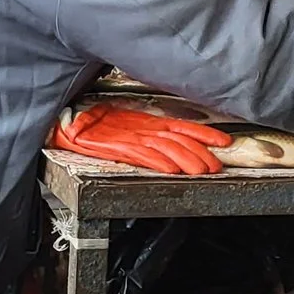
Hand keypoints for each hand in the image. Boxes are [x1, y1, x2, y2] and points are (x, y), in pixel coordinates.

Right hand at [53, 101, 231, 174]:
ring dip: (185, 160)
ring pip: (164, 148)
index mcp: (149, 122)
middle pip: (178, 139)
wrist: (69, 123)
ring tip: (200, 171)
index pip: (183, 127)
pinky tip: (169, 170)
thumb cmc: (98, 124)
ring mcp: (131, 137)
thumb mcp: (129, 125)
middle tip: (216, 165)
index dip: (205, 134)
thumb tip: (173, 147)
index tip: (224, 142)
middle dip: (200, 153)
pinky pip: (140, 155)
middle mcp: (144, 128)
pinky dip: (156, 162)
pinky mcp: (116, 147)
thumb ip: (150, 133)